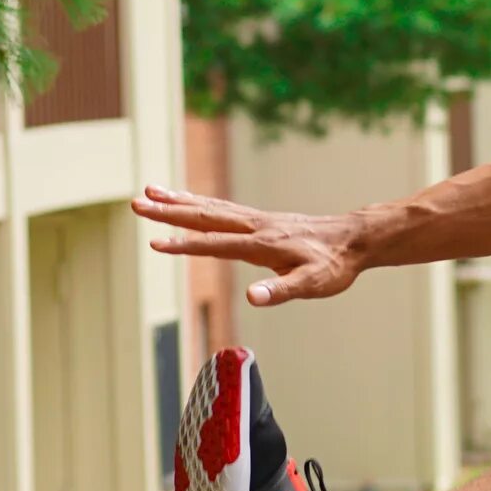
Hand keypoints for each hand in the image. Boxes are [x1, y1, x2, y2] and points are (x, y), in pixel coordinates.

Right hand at [131, 186, 369, 307]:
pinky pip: (223, 207)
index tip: (154, 244)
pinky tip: (186, 200)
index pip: (215, 244)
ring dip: (179, 200)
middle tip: (136, 203)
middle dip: (169, 211)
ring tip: (150, 191)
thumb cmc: (335, 265)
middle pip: (205, 217)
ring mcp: (257, 220)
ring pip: (211, 207)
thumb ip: (282, 291)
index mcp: (262, 244)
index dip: (184, 246)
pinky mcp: (261, 220)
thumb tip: (252, 299)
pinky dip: (200, 202)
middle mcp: (255, 226)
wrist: (354, 239)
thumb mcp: (313, 284)